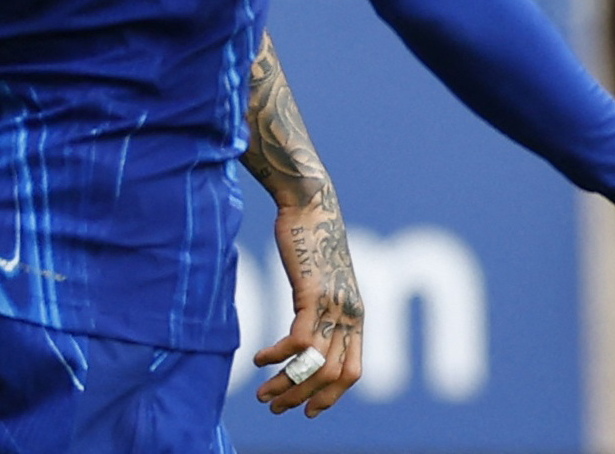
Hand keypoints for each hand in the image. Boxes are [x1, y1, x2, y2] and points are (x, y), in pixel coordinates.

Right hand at [254, 199, 363, 416]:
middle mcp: (350, 315)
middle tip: (275, 406)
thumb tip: (309, 331)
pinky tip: (258, 359)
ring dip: (286, 384)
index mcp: (356, 316)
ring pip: (314, 364)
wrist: (310, 203)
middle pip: (332, 375)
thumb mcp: (322, 280)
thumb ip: (322, 307)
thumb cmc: (312, 238)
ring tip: (264, 393)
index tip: (309, 410)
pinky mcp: (313, 293)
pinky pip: (298, 341)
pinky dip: (278, 356)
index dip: (332, 397)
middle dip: (302, 397)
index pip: (353, 373)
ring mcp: (333, 305)